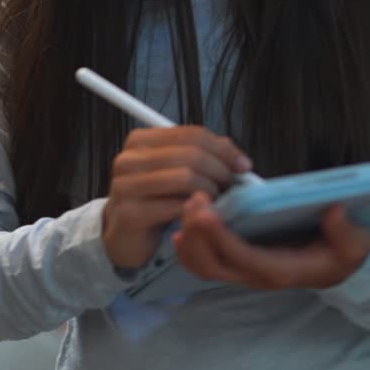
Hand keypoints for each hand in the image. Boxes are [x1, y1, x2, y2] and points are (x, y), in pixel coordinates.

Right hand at [103, 126, 253, 269]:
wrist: (125, 236)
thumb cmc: (156, 200)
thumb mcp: (177, 172)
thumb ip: (204, 156)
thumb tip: (238, 159)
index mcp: (141, 140)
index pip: (191, 134)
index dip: (223, 149)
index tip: (243, 165)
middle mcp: (129, 159)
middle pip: (190, 154)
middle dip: (220, 171)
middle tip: (232, 186)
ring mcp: (126, 185)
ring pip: (185, 178)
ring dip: (211, 191)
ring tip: (217, 201)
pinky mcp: (130, 213)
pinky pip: (176, 206)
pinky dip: (197, 210)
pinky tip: (201, 214)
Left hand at [173, 193, 369, 289]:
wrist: (340, 267)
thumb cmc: (344, 254)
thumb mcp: (354, 244)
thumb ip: (345, 232)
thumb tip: (334, 212)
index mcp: (281, 270)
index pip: (243, 257)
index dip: (220, 237)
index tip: (207, 212)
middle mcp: (257, 275)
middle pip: (212, 265)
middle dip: (197, 234)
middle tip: (195, 199)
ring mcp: (245, 271)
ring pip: (203, 265)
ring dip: (191, 238)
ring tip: (191, 204)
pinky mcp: (239, 262)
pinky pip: (206, 260)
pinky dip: (191, 245)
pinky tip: (186, 223)